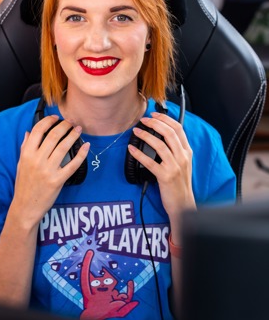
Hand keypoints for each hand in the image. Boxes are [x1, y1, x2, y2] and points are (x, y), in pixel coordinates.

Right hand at [11, 115, 88, 228]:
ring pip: (64, 147)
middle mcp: (37, 160)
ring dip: (73, 135)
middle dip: (64, 125)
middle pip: (53, 136)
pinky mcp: (57, 180)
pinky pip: (73, 164)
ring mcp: (48, 170)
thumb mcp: (20, 164)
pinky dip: (81, 154)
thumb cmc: (23, 185)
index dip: (48, 121)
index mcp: (27, 154)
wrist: (25, 207)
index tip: (56, 118)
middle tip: (70, 122)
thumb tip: (28, 132)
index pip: (37, 130)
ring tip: (78, 130)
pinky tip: (86, 146)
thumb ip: (24, 147)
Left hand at [128, 112, 195, 226]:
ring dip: (146, 135)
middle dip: (155, 123)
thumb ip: (176, 150)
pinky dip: (139, 154)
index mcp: (187, 152)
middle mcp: (182, 157)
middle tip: (143, 120)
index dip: (165, 119)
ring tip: (136, 131)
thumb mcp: (183, 164)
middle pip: (169, 133)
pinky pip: (150, 162)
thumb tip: (162, 135)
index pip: (178, 129)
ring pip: (160, 145)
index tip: (154, 114)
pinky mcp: (165, 176)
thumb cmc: (180, 184)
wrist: (183, 204)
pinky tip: (131, 150)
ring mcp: (174, 167)